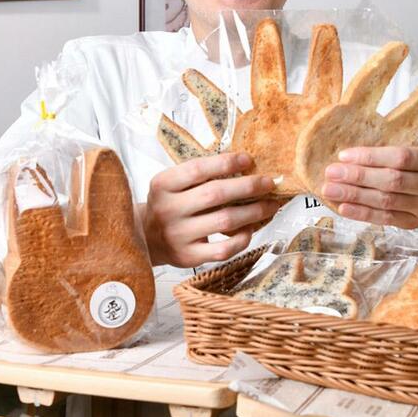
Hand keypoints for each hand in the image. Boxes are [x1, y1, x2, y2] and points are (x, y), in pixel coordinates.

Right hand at [140, 152, 279, 267]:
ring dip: (254, 212)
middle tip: (269, 183)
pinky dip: (242, 239)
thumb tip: (244, 166)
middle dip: (248, 187)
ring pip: (225, 221)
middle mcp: (168, 209)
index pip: (197, 169)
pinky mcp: (188, 257)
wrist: (148, 238)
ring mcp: (178, 235)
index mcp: (163, 185)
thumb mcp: (174, 184)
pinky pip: (224, 249)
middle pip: (215, 194)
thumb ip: (200, 175)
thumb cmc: (170, 204)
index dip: (226, 163)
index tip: (248, 160)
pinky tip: (250, 229)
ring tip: (270, 205)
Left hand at [320, 144, 417, 227]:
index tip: (344, 155)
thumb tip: (349, 156)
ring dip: (354, 196)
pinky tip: (344, 207)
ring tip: (330, 190)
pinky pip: (385, 218)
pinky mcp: (416, 223)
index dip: (371, 157)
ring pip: (386, 201)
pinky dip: (362, 213)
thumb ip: (391, 151)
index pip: (401, 157)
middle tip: (331, 173)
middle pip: (392, 181)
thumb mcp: (417, 149)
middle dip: (357, 177)